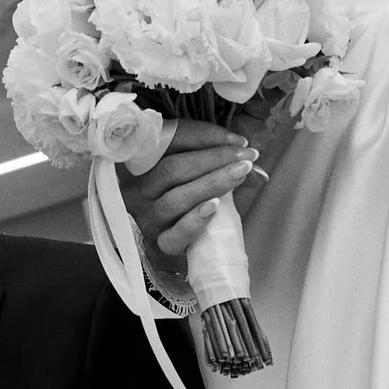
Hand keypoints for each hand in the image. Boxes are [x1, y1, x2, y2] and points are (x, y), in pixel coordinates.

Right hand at [115, 101, 290, 261]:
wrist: (189, 251)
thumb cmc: (194, 202)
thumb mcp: (200, 174)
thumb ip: (218, 162)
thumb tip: (251, 156)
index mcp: (142, 164)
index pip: (168, 141)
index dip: (204, 136)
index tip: (238, 140)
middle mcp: (138, 189)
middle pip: (171, 168)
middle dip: (213, 158)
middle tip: (246, 156)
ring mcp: (146, 216)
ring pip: (175, 198)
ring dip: (212, 183)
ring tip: (241, 173)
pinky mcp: (158, 242)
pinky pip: (175, 233)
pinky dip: (196, 219)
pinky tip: (216, 206)